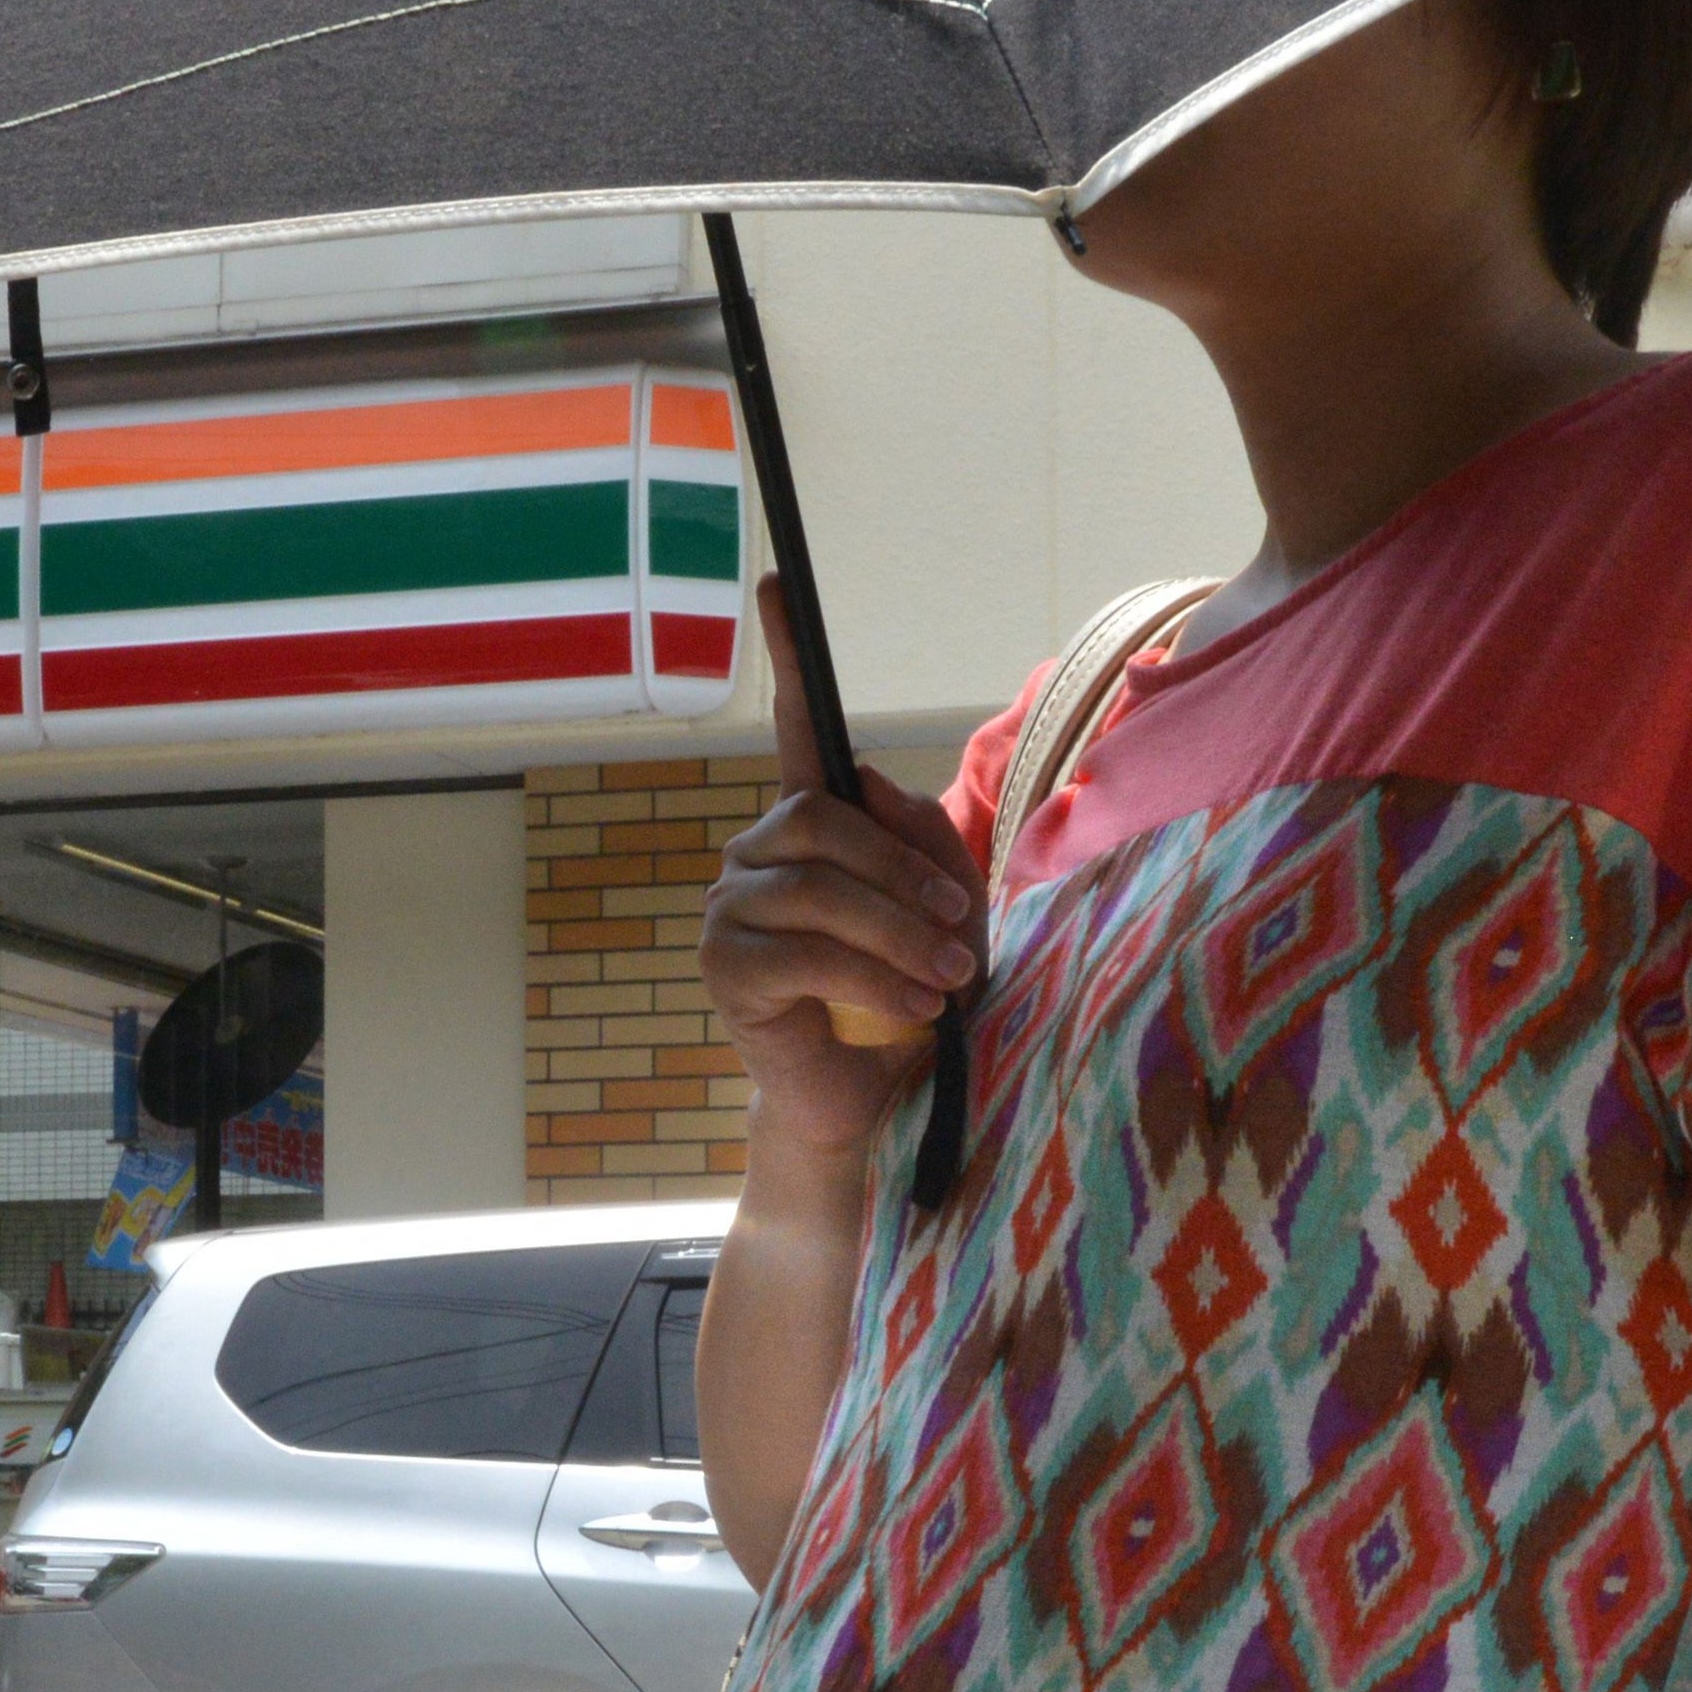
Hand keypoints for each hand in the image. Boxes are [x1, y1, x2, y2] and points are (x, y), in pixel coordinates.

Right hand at [699, 583, 981, 1152]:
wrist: (877, 1105)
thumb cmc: (912, 1000)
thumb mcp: (944, 912)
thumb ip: (922, 839)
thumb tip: (866, 783)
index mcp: (811, 830)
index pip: (793, 732)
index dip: (784, 657)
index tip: (776, 586)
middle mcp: (758, 857)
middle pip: (822, 817)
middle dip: (903, 871)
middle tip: (963, 933)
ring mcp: (733, 910)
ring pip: (818, 886)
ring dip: (900, 934)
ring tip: (950, 981)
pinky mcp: (727, 971)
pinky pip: (806, 950)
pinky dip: (874, 976)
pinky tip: (912, 1009)